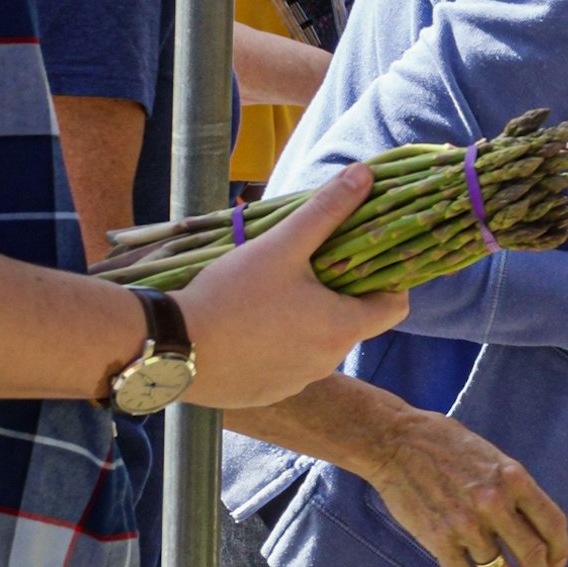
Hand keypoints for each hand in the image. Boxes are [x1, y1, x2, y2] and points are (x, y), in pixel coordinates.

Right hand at [177, 163, 408, 410]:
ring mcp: (299, 382)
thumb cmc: (232, 294)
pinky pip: (287, 365)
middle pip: (352, 322)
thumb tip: (365, 173)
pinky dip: (278, 345)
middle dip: (337, 295)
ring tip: (271, 295)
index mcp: (342, 327)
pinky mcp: (269, 393)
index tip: (364, 260)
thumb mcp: (282, 246)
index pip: (395, 306)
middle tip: (307, 268)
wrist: (172, 349)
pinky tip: (248, 326)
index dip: (388, 280)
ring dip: (306, 320)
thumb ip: (326, 210)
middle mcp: (329, 361)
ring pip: (317, 343)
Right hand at [340, 399, 567, 566]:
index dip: (560, 549)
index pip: (552, 523)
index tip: (558, 562)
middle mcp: (495, 504)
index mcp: (514, 479)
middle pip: (531, 554)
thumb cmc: (443, 442)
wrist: (395, 442)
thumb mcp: (491, 456)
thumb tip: (528, 517)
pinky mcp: (439, 539)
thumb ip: (511, 486)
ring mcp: (467, 524)